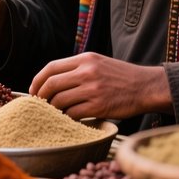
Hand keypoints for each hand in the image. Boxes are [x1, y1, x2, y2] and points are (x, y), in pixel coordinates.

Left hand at [29, 52, 172, 119]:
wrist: (145, 86)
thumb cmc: (121, 77)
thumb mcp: (98, 63)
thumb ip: (78, 69)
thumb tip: (53, 82)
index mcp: (85, 59)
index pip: (51, 67)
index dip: (38, 80)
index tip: (33, 90)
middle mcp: (86, 71)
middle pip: (51, 84)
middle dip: (40, 96)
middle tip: (39, 104)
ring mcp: (92, 89)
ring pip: (59, 100)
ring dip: (53, 109)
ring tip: (54, 113)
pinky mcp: (98, 106)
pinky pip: (73, 114)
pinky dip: (67, 118)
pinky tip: (69, 119)